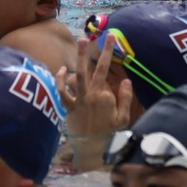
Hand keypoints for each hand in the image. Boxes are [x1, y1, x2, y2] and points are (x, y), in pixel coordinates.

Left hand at [57, 35, 132, 164]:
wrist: (92, 150)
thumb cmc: (109, 134)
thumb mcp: (123, 118)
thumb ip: (125, 98)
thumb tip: (126, 81)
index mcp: (107, 97)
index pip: (107, 77)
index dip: (109, 63)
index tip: (112, 44)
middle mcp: (93, 95)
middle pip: (97, 69)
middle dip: (101, 51)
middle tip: (104, 36)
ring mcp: (80, 100)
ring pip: (80, 75)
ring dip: (81, 57)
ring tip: (82, 40)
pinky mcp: (69, 107)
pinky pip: (62, 91)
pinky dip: (61, 80)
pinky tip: (62, 69)